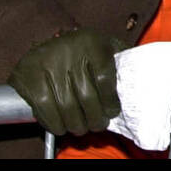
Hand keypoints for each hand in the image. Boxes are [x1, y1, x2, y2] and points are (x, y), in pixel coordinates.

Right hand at [8, 29, 126, 135]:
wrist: (42, 41)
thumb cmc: (82, 50)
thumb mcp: (104, 46)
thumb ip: (121, 59)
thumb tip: (141, 79)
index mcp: (93, 42)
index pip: (105, 78)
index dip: (110, 100)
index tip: (113, 112)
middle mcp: (70, 50)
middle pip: (86, 96)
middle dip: (94, 117)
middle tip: (97, 125)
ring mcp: (48, 63)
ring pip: (66, 105)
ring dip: (75, 124)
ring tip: (81, 128)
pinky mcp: (29, 75)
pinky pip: (44, 107)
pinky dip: (53, 122)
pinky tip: (61, 127)